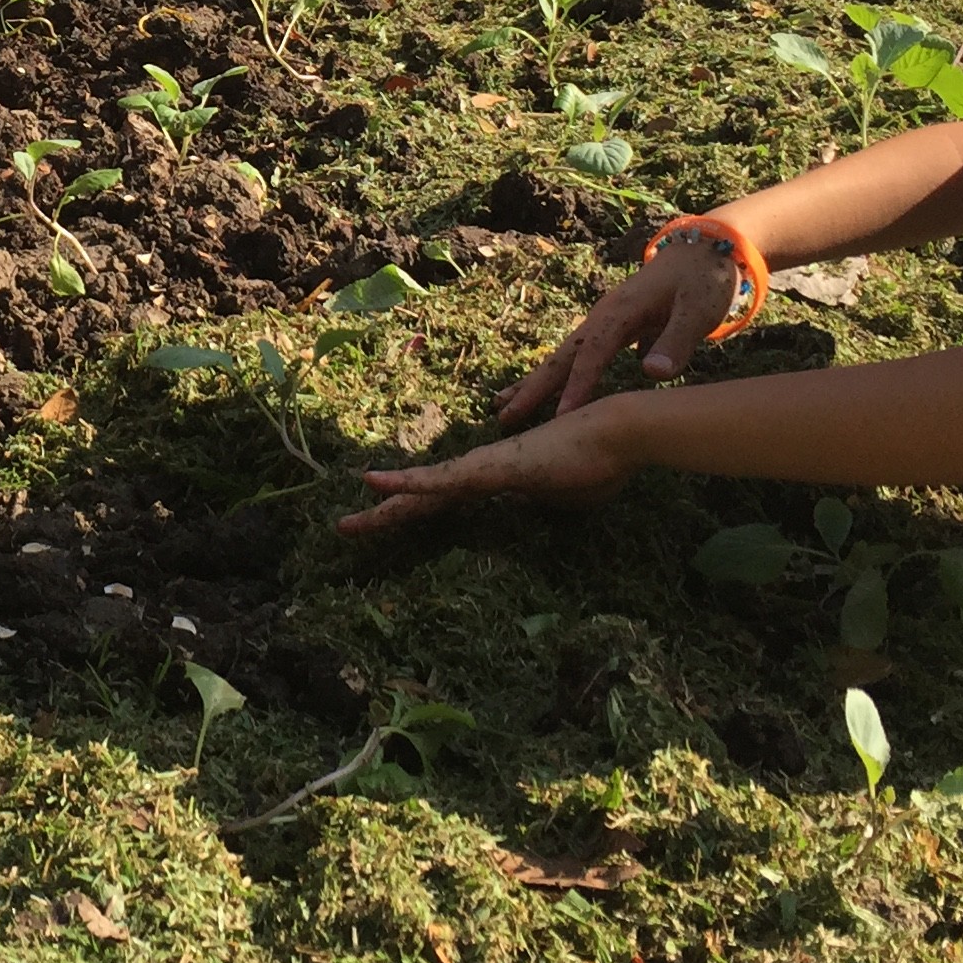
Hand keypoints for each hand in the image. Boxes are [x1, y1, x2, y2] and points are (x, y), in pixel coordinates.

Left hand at [336, 401, 635, 536]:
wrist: (618, 434)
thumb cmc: (596, 464)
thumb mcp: (560, 499)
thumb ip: (538, 502)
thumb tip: (530, 504)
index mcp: (494, 480)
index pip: (443, 502)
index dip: (412, 512)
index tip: (381, 522)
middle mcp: (480, 471)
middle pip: (422, 498)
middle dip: (384, 516)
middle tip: (345, 528)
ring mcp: (483, 467)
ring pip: (423, 491)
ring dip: (386, 509)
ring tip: (347, 523)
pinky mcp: (492, 467)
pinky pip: (443, 479)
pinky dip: (409, 483)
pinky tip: (377, 484)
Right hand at [489, 241, 743, 426]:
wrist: (704, 249)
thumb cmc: (704, 280)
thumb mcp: (699, 309)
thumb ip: (676, 341)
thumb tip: (651, 373)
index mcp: (622, 311)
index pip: (593, 352)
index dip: (578, 385)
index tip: (561, 418)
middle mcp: (604, 315)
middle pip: (563, 355)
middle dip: (535, 386)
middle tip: (506, 415)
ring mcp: (604, 320)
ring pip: (564, 355)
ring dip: (536, 382)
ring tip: (504, 407)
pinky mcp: (611, 327)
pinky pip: (577, 356)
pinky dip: (556, 376)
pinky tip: (543, 394)